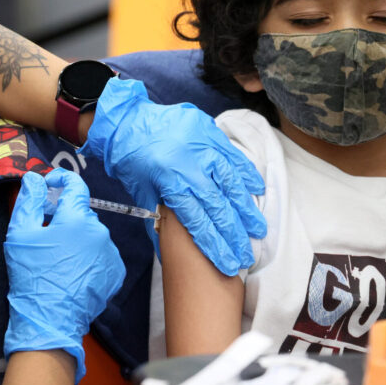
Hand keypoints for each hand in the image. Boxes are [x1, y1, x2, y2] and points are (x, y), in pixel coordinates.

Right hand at [3, 169, 125, 384]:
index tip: (50, 184)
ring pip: (91, 234)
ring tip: (58, 259)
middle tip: (45, 233)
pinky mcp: (115, 272)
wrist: (50, 321)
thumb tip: (35, 179)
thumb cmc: (32, 277)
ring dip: (76, 239)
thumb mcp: (20, 235)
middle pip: (81, 213)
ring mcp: (110, 253)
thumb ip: (29, 201)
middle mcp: (99, 232)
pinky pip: (100, 254)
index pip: (76, 185)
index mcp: (76, 218)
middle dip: (64, 217)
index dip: (61, 179)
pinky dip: (88, 257)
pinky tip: (71, 271)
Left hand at [80, 77, 265, 275]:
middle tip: (247, 254)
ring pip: (230, 182)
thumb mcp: (141, 193)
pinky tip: (257, 190)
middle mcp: (189, 165)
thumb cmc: (132, 160)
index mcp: (169, 182)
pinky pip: (233, 154)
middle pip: (218, 206)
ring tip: (258, 229)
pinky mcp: (208, 132)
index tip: (229, 263)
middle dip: (235, 234)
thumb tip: (167, 255)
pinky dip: (246, 173)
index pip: (198, 221)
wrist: (127, 121)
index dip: (215, 245)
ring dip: (246, 208)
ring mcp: (202, 146)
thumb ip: (159, 222)